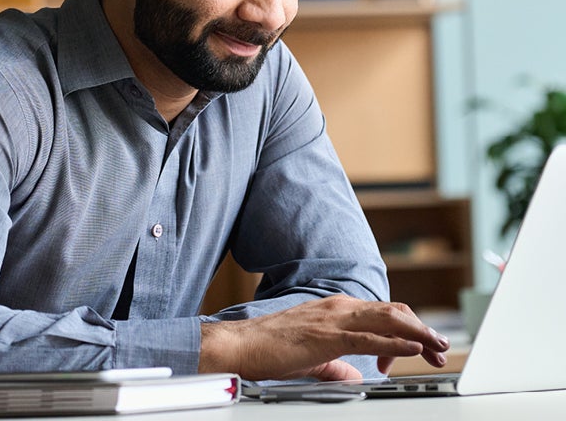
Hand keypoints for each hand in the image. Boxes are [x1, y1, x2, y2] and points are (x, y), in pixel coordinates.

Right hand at [199, 294, 448, 380]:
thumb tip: (357, 377)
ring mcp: (335, 318)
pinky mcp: (328, 336)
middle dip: (421, 329)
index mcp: (337, 310)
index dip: (407, 329)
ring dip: (417, 333)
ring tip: (438, 345)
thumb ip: (338, 365)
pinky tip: (413, 348)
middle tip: (441, 347)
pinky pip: (369, 337)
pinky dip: (396, 341)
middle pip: (393, 312)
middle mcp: (340, 307)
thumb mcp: (314, 357)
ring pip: (387, 319)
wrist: (242, 345)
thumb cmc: (272, 349)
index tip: (420, 349)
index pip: (383, 314)